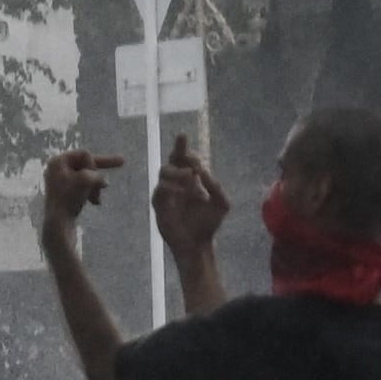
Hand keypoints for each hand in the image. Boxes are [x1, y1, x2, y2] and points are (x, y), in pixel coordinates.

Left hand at [38, 148, 121, 238]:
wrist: (58, 224)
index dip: (93, 165)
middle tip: (115, 172)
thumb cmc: (69, 198)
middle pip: (86, 165)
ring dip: (95, 187)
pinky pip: (83, 187)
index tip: (94, 179)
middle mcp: (56, 169)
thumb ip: (96, 174)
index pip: (84, 154)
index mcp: (57, 161)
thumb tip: (103, 183)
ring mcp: (60, 181)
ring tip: (97, 200)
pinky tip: (95, 203)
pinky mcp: (65, 193)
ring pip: (87, 178)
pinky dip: (90, 193)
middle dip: (97, 176)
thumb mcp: (86, 179)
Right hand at [152, 139, 228, 260]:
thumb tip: (202, 171)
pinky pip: (159, 190)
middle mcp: (177, 181)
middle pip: (172, 159)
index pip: (185, 157)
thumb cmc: (209, 223)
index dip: (183, 146)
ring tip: (190, 178)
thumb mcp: (221, 204)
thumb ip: (215, 187)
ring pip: (164, 171)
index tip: (182, 136)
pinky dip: (171, 187)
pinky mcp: (159, 204)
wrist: (198, 244)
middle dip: (178, 152)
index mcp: (192, 178)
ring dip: (177, 172)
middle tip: (189, 158)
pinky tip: (182, 192)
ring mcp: (167, 192)